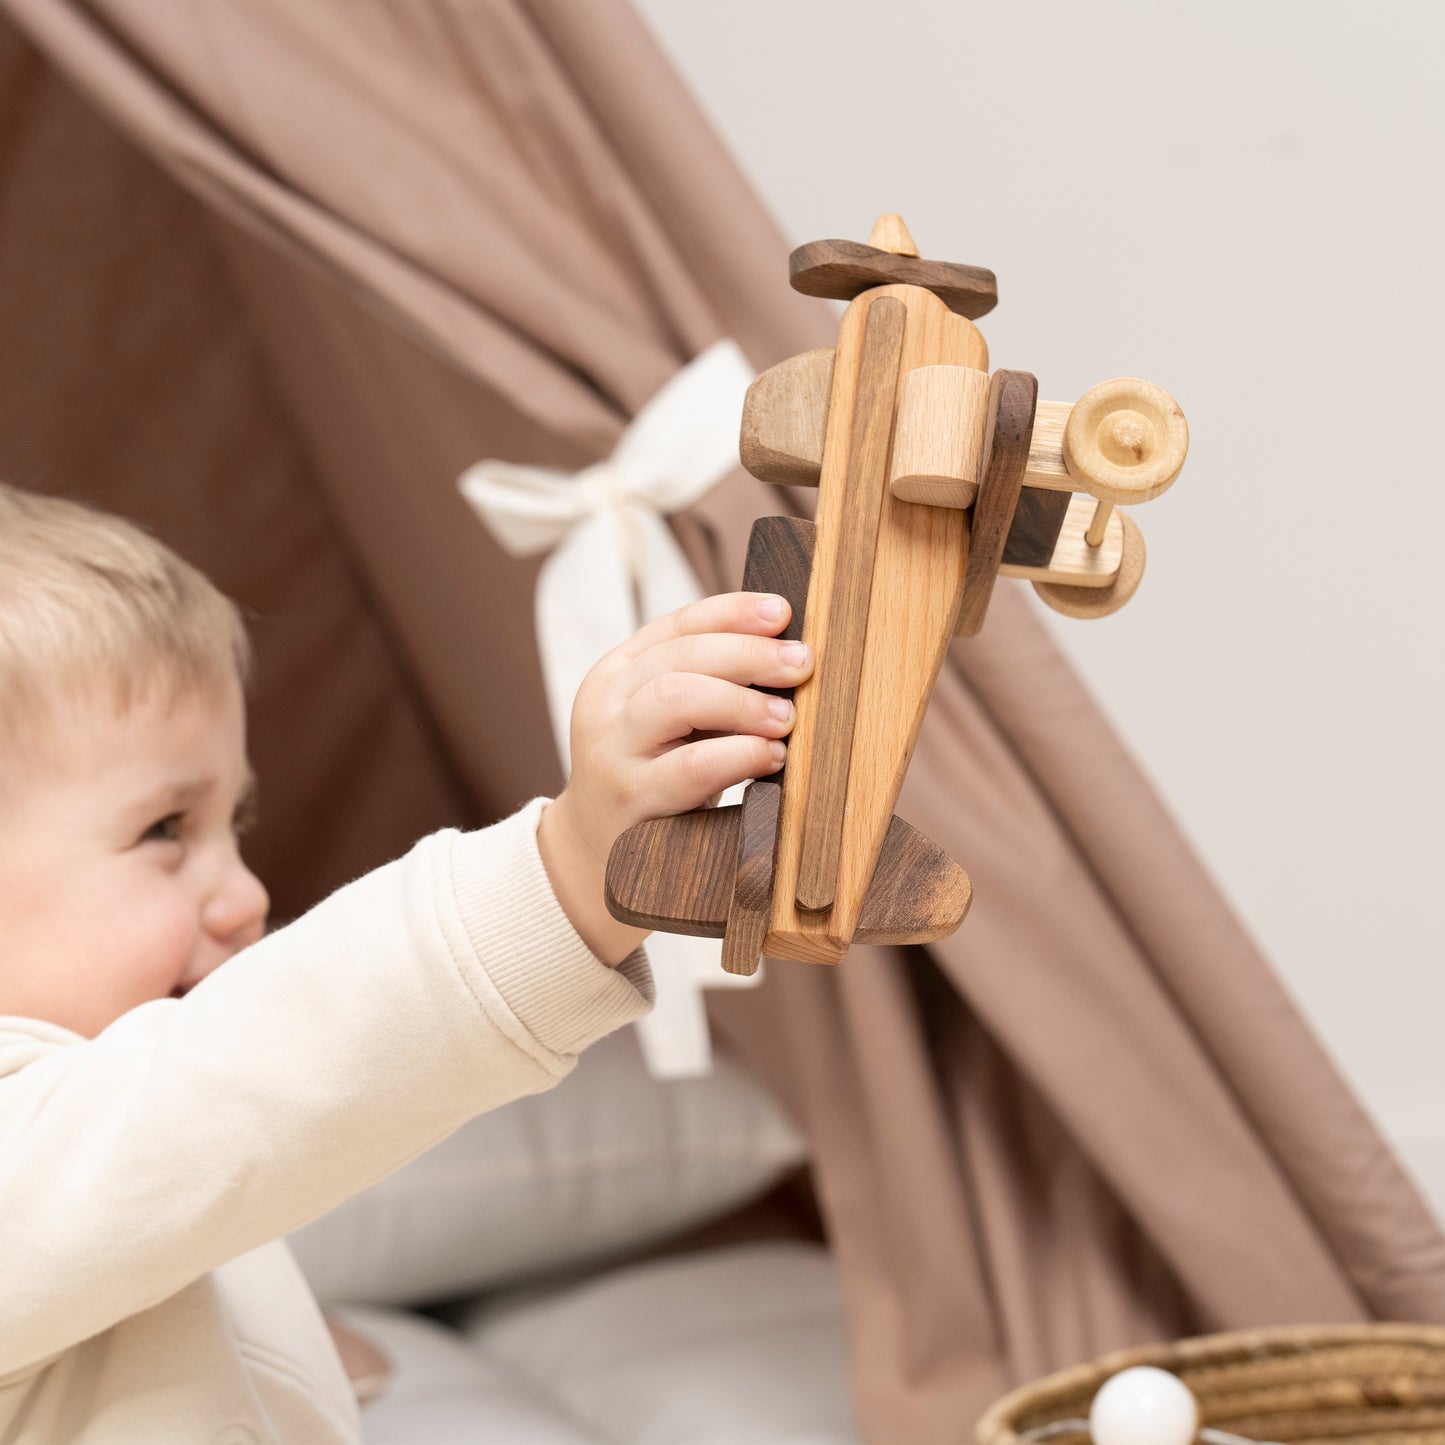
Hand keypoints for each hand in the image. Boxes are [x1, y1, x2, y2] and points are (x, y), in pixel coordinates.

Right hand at [537, 592, 814, 963]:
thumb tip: (789, 651)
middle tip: (801, 664)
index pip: (676, 625)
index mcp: (617, 674)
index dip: (732, 613)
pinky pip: (689, 767)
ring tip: (785, 716)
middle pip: (679, 656)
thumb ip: (710, 686)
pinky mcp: (631, 801)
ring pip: (675, 699)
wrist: (595, 860)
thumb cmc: (654, 780)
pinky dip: (738, 754)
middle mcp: (606, 704)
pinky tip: (770, 756)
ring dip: (741, 701)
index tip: (783, 612)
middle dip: (748, 654)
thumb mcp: (671, 726)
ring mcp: (612, 752)